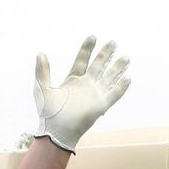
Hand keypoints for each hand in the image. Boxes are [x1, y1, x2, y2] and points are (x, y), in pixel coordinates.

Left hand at [33, 36, 130, 151]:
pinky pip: (114, 94)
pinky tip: (128, 77)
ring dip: (117, 67)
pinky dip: (121, 86)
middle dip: (106, 54)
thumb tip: (40, 53)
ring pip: (109, 77)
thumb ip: (42, 71)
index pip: (82, 60)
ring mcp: (94, 95)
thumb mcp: (42, 88)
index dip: (87, 49)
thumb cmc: (48, 113)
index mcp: (72, 80)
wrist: (56, 131)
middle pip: (99, 66)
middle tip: (113, 42)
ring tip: (126, 57)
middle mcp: (85, 86)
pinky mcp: (101, 105)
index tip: (93, 37)